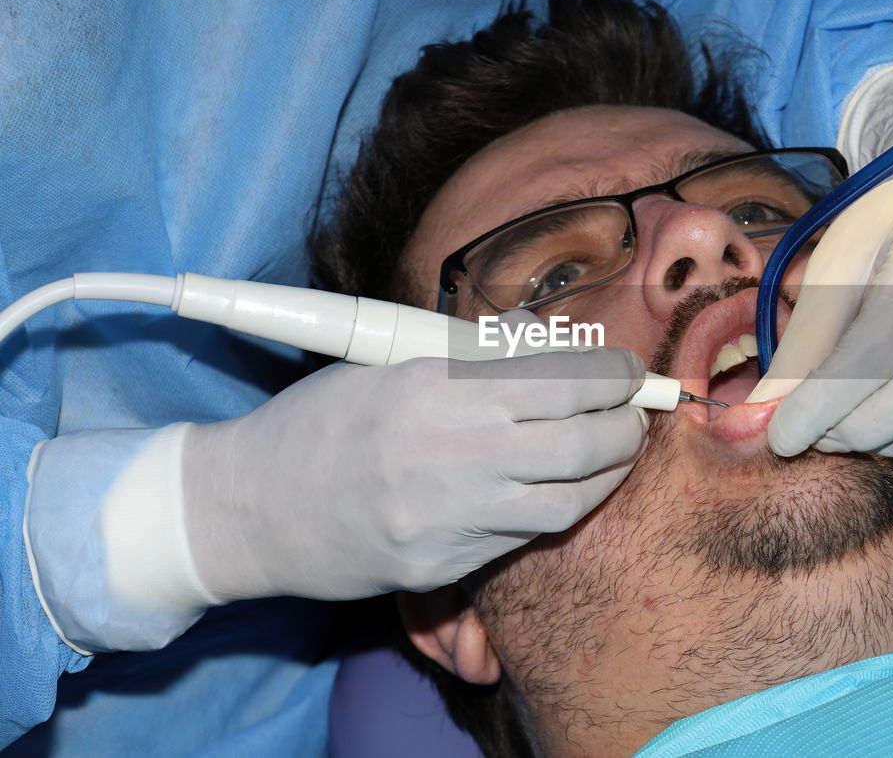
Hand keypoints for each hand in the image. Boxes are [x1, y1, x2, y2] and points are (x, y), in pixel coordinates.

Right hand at [183, 346, 647, 601]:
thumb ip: (473, 355)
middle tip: (637, 410)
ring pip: (570, 498)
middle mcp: (448, 451)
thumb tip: (548, 338)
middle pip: (581, 440)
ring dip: (610, 472)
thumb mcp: (389, 364)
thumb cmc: (319, 422)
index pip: (559, 377)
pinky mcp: (443, 564)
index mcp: (434, 385)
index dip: (610, 373)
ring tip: (617, 448)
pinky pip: (527, 534)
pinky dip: (561, 505)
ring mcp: (447, 516)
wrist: (245, 509)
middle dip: (627, 423)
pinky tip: (567, 486)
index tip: (627, 368)